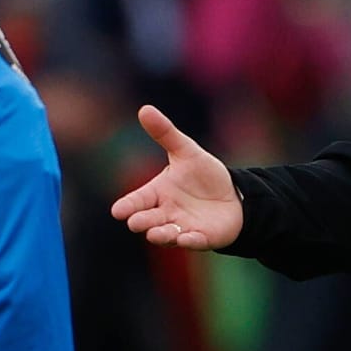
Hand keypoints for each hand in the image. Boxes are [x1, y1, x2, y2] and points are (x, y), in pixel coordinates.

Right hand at [110, 105, 242, 250]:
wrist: (232, 195)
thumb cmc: (203, 175)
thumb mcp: (186, 151)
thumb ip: (165, 134)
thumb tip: (144, 108)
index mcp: (157, 194)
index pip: (138, 200)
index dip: (128, 206)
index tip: (117, 211)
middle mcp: (166, 214)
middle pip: (149, 220)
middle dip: (142, 222)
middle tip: (135, 222)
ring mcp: (183, 228)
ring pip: (167, 235)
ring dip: (161, 235)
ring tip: (156, 234)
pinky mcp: (202, 237)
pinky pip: (194, 241)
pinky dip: (190, 242)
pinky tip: (188, 239)